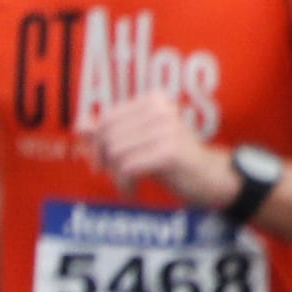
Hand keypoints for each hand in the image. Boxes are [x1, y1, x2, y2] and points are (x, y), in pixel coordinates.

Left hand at [92, 87, 239, 209]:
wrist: (211, 177)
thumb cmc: (173, 160)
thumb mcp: (141, 142)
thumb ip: (111, 132)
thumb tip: (80, 125)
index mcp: (154, 100)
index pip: (107, 119)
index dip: (98, 144)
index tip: (104, 163)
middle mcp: (162, 109)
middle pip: (108, 137)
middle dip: (105, 161)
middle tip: (117, 176)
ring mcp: (167, 129)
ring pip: (115, 154)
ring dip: (116, 176)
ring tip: (128, 184)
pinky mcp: (169, 152)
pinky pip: (127, 168)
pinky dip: (125, 184)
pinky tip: (133, 191)